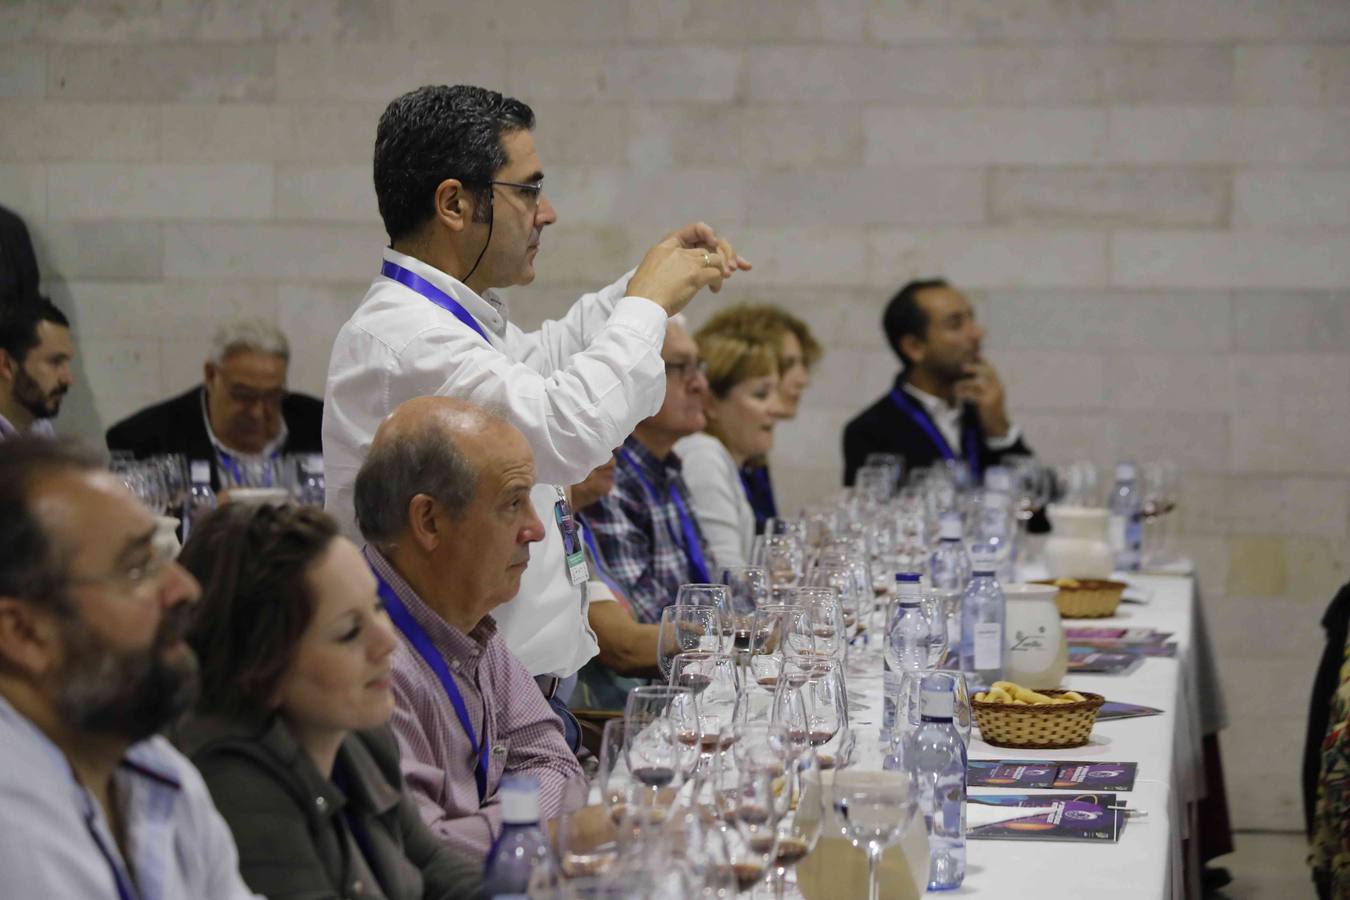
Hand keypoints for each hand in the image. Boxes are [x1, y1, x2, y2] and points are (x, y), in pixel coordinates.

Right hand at [627, 223, 751, 313]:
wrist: (642, 305)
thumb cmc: (643, 296)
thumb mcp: (653, 273)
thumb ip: (668, 268)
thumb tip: (681, 276)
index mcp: (664, 246)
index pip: (692, 230)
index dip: (707, 233)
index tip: (715, 241)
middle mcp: (677, 250)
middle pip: (709, 245)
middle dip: (725, 254)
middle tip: (733, 267)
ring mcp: (687, 261)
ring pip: (716, 258)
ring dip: (722, 270)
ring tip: (719, 283)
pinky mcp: (695, 274)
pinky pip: (717, 273)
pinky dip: (719, 282)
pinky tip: (714, 290)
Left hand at [953, 361, 1010, 437]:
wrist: (997, 427)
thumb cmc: (990, 412)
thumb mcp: (989, 398)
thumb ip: (983, 389)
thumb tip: (971, 380)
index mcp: (998, 386)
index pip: (992, 369)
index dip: (983, 361)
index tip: (974, 356)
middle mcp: (997, 388)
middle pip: (988, 372)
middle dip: (975, 367)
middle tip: (963, 367)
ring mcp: (993, 395)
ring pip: (978, 382)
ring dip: (965, 383)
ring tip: (956, 386)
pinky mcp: (986, 402)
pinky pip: (973, 394)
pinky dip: (964, 393)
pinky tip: (958, 395)